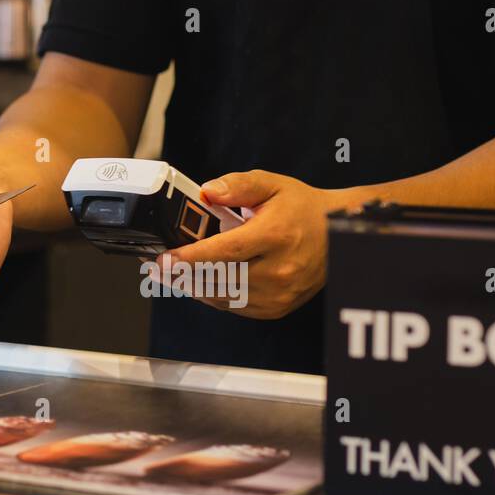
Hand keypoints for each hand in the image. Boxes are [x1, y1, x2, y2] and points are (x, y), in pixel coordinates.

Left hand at [164, 170, 347, 319]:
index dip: (190, 258)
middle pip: (218, 279)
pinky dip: (213, 296)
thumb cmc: (302, 209)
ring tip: (172, 275)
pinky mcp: (277, 309)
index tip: (165, 260)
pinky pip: (234, 307)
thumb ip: (237, 185)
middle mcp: (278, 270)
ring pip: (223, 297)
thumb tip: (206, 192)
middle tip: (157, 268)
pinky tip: (199, 284)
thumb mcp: (272, 185)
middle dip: (183, 274)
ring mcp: (278, 295)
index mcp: (275, 236)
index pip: (224, 252)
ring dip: (194, 287)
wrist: (337, 236)